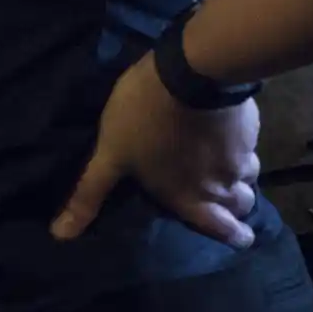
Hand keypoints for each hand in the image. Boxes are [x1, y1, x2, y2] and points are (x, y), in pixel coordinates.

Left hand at [50, 50, 260, 247]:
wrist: (189, 71)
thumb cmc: (144, 117)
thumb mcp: (110, 155)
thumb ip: (90, 194)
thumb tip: (60, 235)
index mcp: (190, 197)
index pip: (221, 229)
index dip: (233, 237)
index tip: (242, 240)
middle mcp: (221, 183)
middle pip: (242, 205)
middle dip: (238, 210)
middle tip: (235, 207)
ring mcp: (240, 154)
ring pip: (250, 175)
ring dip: (244, 178)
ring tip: (236, 172)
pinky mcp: (249, 124)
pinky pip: (252, 144)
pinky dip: (245, 147)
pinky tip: (235, 136)